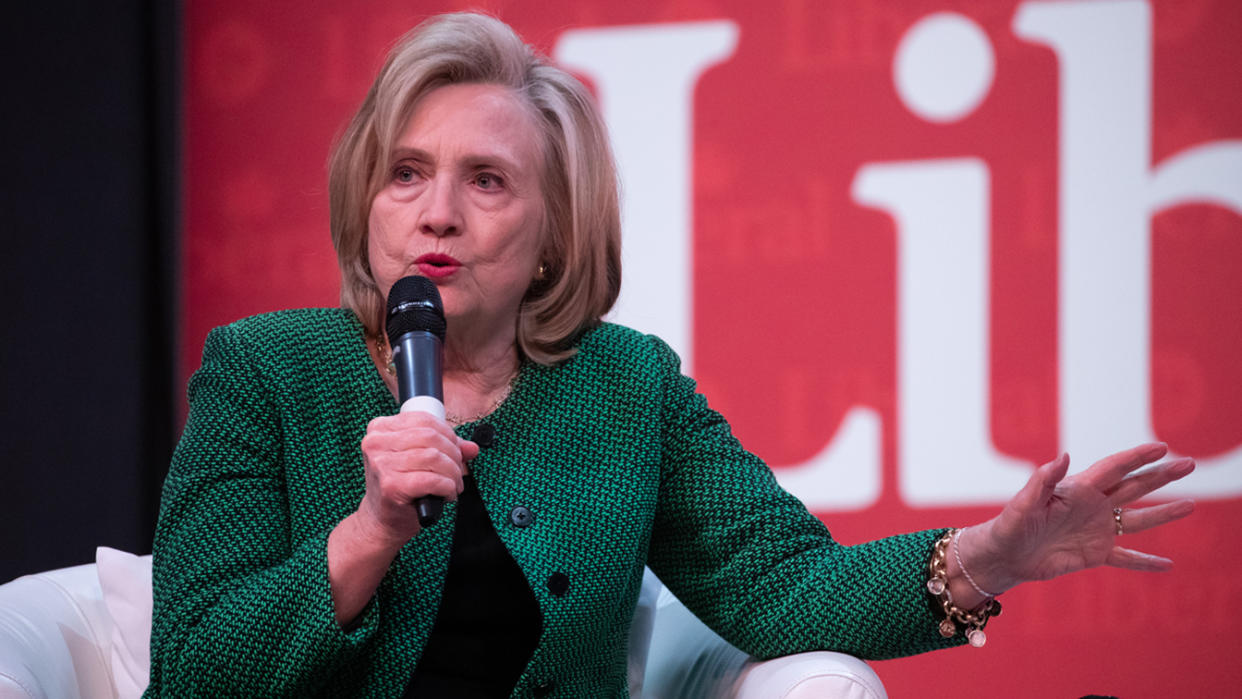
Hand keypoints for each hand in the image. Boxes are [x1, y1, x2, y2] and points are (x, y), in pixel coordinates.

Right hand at [357, 411, 479, 544]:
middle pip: (431, 436)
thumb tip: (472, 447)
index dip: (448, 434)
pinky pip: (432, 480)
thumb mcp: (418, 459)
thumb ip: (445, 448)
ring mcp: (381, 464)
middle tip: (457, 471)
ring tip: (453, 484)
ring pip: (434, 457)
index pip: (423, 419)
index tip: (455, 450)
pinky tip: (447, 495)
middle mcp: (375, 443)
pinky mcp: (391, 486)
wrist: (382, 520)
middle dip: (453, 454)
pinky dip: (448, 487)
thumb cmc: (400, 487)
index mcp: (379, 429)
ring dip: (453, 473)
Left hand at [961, 443, 1194, 594]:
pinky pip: (1126, 557)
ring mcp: (1096, 530)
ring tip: (1191, 505)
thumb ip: (1043, 480)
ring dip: (1164, 513)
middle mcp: (1092, 507)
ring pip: (1137, 519)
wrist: (1003, 556)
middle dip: (1161, 475)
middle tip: (1189, 463)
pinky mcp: (1094, 555)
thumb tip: (1064, 456)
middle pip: (1134, 487)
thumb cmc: (1009, 525)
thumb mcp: (1024, 502)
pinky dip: (1145, 562)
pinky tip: (1168, 565)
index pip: (1114, 469)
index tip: (1162, 447)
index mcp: (1078, 490)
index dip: (1138, 457)